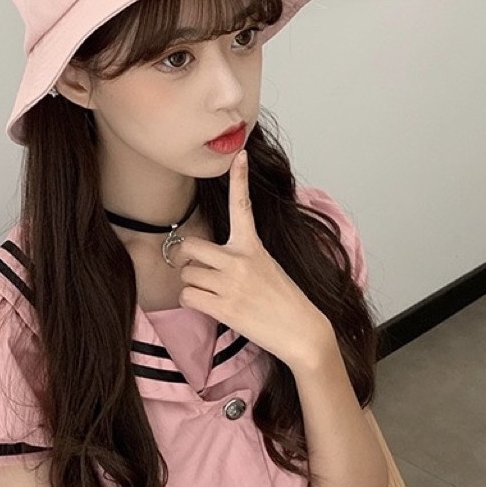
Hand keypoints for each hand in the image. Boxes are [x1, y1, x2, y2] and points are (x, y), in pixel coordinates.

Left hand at [172, 150, 333, 365]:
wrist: (301, 331)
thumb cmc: (284, 299)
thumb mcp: (267, 265)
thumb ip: (241, 256)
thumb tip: (209, 259)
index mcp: (253, 245)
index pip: (243, 205)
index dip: (240, 178)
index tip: (240, 155)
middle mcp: (239, 260)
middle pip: (189, 246)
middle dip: (185, 259)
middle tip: (194, 268)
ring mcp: (231, 284)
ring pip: (187, 276)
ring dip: (193, 286)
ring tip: (215, 295)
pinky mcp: (224, 307)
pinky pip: (188, 297)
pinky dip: (193, 303)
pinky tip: (211, 307)